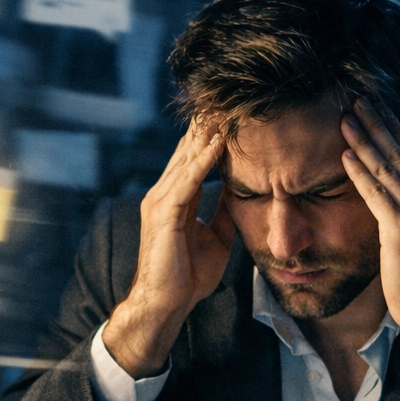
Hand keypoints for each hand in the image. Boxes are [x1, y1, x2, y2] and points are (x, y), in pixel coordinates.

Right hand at [104, 124, 234, 377]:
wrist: (167, 304)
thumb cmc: (188, 275)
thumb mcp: (216, 235)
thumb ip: (223, 210)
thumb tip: (240, 189)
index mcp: (175, 198)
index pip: (193, 158)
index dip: (210, 136)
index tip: (230, 113)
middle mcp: (163, 193)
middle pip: (187, 150)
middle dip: (207, 125)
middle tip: (226, 96)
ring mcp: (160, 201)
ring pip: (186, 159)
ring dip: (206, 134)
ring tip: (224, 108)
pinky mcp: (163, 213)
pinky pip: (186, 180)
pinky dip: (202, 160)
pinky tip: (217, 142)